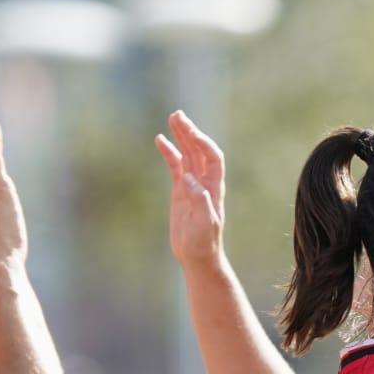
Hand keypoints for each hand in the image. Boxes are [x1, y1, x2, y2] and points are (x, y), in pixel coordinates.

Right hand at [155, 110, 226, 267]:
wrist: (197, 257)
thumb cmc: (202, 244)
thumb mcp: (202, 224)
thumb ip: (199, 201)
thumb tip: (190, 179)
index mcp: (213, 189)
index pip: (213, 158)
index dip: (204, 143)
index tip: (191, 132)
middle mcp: (204, 183)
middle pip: (199, 151)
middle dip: (190, 132)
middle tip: (178, 115)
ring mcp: (192, 186)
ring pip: (188, 154)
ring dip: (182, 136)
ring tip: (173, 118)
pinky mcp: (180, 192)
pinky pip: (176, 166)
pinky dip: (170, 152)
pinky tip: (160, 139)